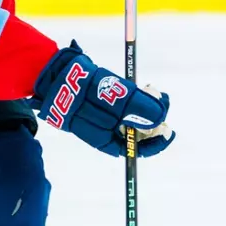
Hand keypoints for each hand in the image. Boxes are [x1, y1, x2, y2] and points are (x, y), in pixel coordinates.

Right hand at [32, 42, 173, 156]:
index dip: (156, 142)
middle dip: (153, 118)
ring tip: (152, 90)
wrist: (57, 75)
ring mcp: (102, 118)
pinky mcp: (99, 104)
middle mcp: (105, 133)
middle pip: (137, 132)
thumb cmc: (85, 92)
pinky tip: (139, 87)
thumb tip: (161, 117)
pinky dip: (134, 98)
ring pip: (132, 118)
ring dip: (145, 106)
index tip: (168, 129)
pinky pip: (122, 106)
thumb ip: (140, 109)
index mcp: (106, 141)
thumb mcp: (116, 99)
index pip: (136, 150)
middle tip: (162, 99)